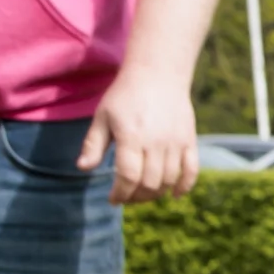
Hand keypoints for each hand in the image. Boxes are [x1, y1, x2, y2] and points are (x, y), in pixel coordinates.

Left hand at [82, 66, 201, 204]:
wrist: (157, 74)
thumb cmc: (124, 95)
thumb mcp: (103, 116)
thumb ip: (93, 144)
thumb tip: (83, 168)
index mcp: (130, 136)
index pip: (128, 176)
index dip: (120, 193)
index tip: (113, 199)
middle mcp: (155, 142)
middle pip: (149, 183)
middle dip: (136, 197)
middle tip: (127, 197)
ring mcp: (174, 143)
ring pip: (168, 181)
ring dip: (156, 194)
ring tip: (144, 193)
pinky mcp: (188, 141)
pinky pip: (191, 171)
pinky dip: (184, 187)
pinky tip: (174, 195)